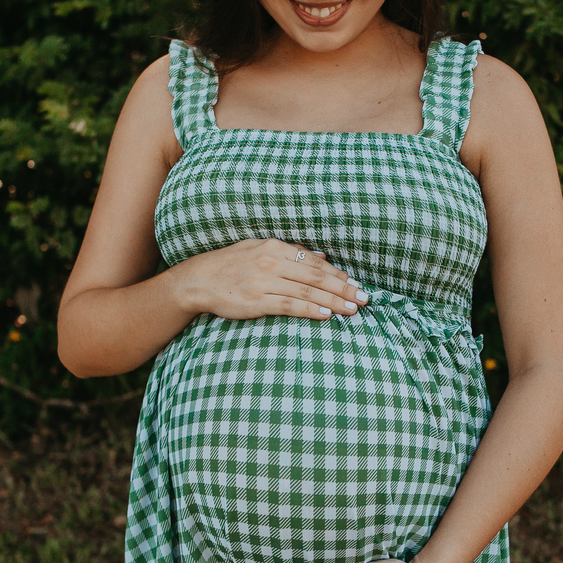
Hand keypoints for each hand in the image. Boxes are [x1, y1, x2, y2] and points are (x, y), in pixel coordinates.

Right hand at [174, 238, 368, 321]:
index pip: (315, 263)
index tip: (356, 285)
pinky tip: (326, 314)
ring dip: (333, 301)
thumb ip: (292, 252)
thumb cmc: (231, 265)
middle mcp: (272, 261)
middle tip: (364, 298)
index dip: (339, 275)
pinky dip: (309, 309)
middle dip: (343, 288)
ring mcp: (264, 281)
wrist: (198, 280)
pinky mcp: (256, 300)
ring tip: (352, 309)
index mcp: (276, 247)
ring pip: (307, 291)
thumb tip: (322, 257)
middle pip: (316, 277)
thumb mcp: (260, 249)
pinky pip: (288, 305)